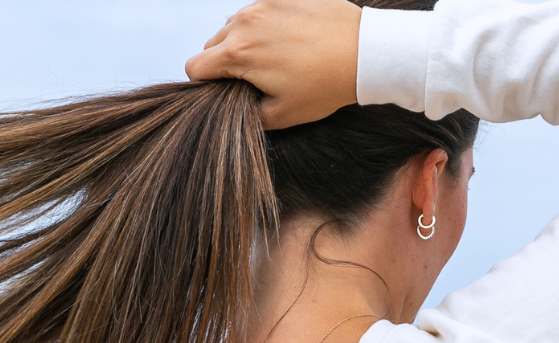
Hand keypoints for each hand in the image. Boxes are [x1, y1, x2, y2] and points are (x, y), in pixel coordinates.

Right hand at [185, 0, 361, 129]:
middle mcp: (245, 22)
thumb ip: (247, 114)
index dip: (204, 86)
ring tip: (273, 59)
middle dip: (223, 63)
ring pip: (233, 25)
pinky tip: (287, 40)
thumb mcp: (282, 115)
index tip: (224, 93)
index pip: (195, 67)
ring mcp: (263, 3)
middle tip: (252, 80)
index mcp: (239, 53)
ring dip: (243, 43)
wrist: (362, 53)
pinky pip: (258, 10)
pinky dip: (263, 25)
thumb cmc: (324, 87)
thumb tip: (233, 108)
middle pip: (211, 44)